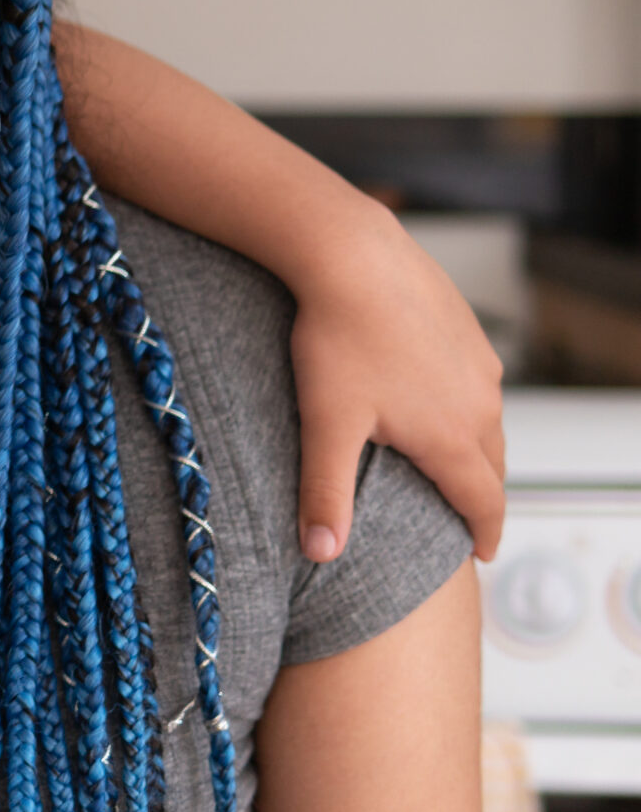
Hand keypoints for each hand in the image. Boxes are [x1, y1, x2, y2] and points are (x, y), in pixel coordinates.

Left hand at [288, 200, 505, 562]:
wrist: (353, 256)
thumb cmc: (337, 339)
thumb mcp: (325, 424)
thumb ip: (325, 493)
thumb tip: (320, 555)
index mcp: (451, 436)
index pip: (482, 501)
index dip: (484, 533)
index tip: (480, 554)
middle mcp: (479, 403)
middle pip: (492, 465)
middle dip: (482, 495)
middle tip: (470, 517)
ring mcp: (479, 364)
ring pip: (488, 421)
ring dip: (478, 449)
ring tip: (457, 465)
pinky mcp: (467, 331)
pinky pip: (477, 382)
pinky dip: (467, 405)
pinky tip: (442, 400)